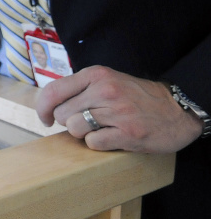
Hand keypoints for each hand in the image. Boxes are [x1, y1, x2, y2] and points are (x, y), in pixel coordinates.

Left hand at [36, 65, 202, 152]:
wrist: (177, 110)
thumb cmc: (137, 97)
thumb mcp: (108, 81)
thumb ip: (80, 88)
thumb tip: (49, 103)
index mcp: (96, 75)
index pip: (54, 91)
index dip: (42, 108)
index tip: (44, 119)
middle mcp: (104, 90)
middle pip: (62, 114)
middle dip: (68, 122)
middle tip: (86, 122)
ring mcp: (116, 112)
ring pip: (75, 128)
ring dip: (82, 133)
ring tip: (99, 129)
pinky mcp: (127, 133)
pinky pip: (93, 143)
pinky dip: (97, 144)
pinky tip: (111, 137)